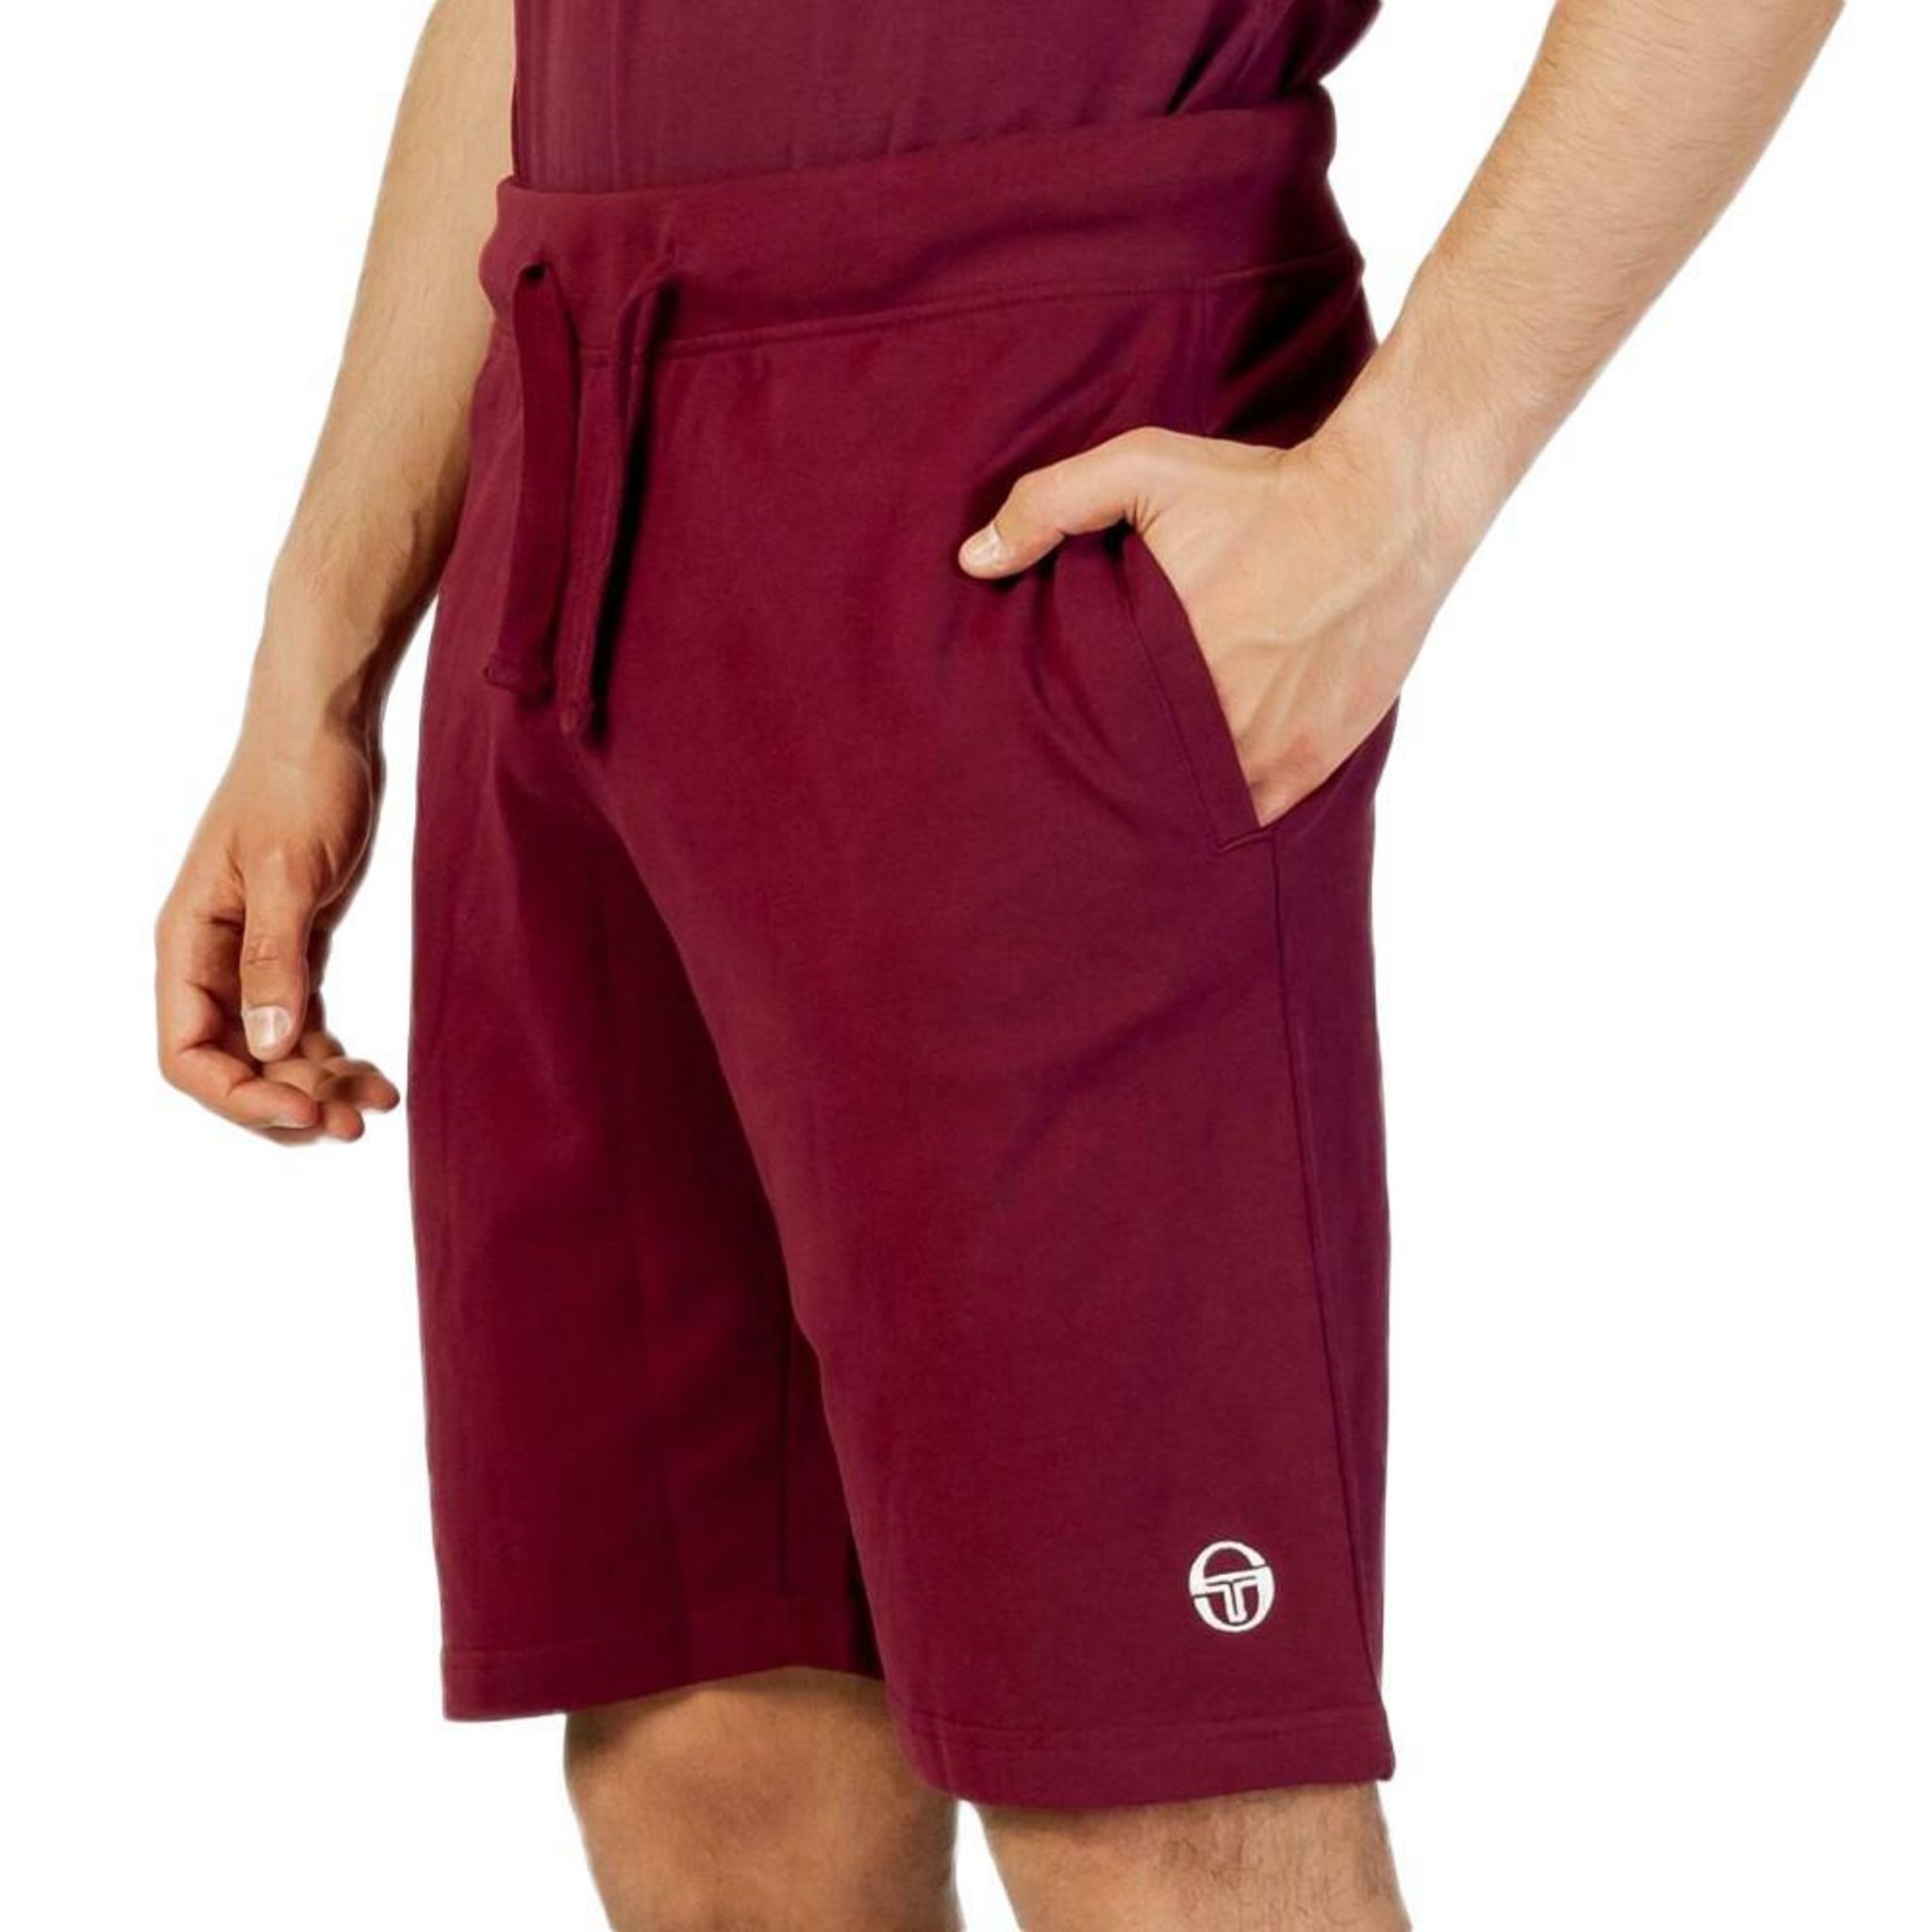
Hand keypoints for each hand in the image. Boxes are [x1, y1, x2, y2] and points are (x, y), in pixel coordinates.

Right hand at [156, 693, 398, 1142]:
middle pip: (236, 1064)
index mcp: (188, 943)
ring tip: (377, 1104)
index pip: (188, 1052)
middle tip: (355, 1126)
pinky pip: (305, 1021)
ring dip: (320, 1083)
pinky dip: (336, 1051)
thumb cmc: (297, 783)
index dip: (239, 1096)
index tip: (302, 1110)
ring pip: (276, 1050)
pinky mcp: (297, 948)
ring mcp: (255, 958)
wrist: (328, 730)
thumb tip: (267, 1043)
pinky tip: (375, 1074)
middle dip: (289, 1100)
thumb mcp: (287, 871)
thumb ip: (276, 958)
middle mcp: (213, 960)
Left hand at [958, 412, 1461, 823]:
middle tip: (1085, 776)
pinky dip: (1225, 812)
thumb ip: (1051, 505)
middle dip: (1111, 776)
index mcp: (1161, 661)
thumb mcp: (1146, 469)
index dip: (1063, 742)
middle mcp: (1214, 721)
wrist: (1385, 511)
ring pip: (1193, 808)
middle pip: (1137, 778)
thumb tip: (972, 561)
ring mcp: (1267, 751)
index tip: (1046, 741)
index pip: (1085, 733)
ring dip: (1167, 801)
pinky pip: (1252, 817)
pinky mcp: (1311, 764)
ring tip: (1138, 792)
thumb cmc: (1259, 490)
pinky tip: (1201, 800)